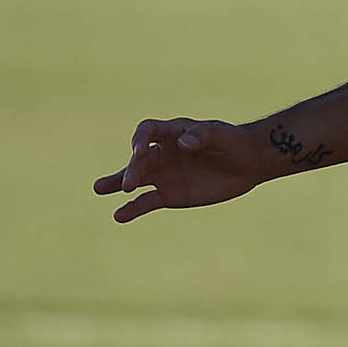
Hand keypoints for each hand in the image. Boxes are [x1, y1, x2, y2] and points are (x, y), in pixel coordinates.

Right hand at [95, 118, 272, 221]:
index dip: (140, 139)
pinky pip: (146, 201)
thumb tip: (183, 144)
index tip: (140, 150)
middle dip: (133, 169)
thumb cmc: (234, 143)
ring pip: (136, 179)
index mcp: (172, 132)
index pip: (147, 131)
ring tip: (99, 188)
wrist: (248, 164)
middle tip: (129, 184)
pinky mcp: (169, 195)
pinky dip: (133, 209)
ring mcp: (164, 174)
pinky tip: (119, 216)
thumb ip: (203, 136)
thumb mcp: (222, 136)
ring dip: (118, 182)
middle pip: (140, 158)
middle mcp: (162, 152)